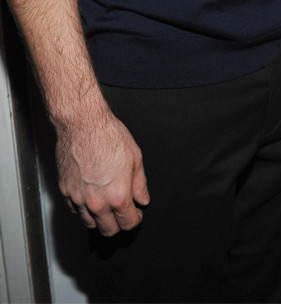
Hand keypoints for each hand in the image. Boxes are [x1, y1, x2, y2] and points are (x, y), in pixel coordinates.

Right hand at [56, 109, 149, 235]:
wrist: (83, 124)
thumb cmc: (108, 135)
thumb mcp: (135, 157)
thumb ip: (140, 183)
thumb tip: (143, 198)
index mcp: (118, 196)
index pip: (128, 223)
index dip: (136, 219)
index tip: (136, 213)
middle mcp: (97, 202)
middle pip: (108, 230)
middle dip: (118, 224)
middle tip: (122, 212)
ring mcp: (79, 198)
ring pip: (89, 223)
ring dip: (99, 218)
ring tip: (106, 204)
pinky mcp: (65, 191)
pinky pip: (74, 210)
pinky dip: (83, 208)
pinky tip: (90, 196)